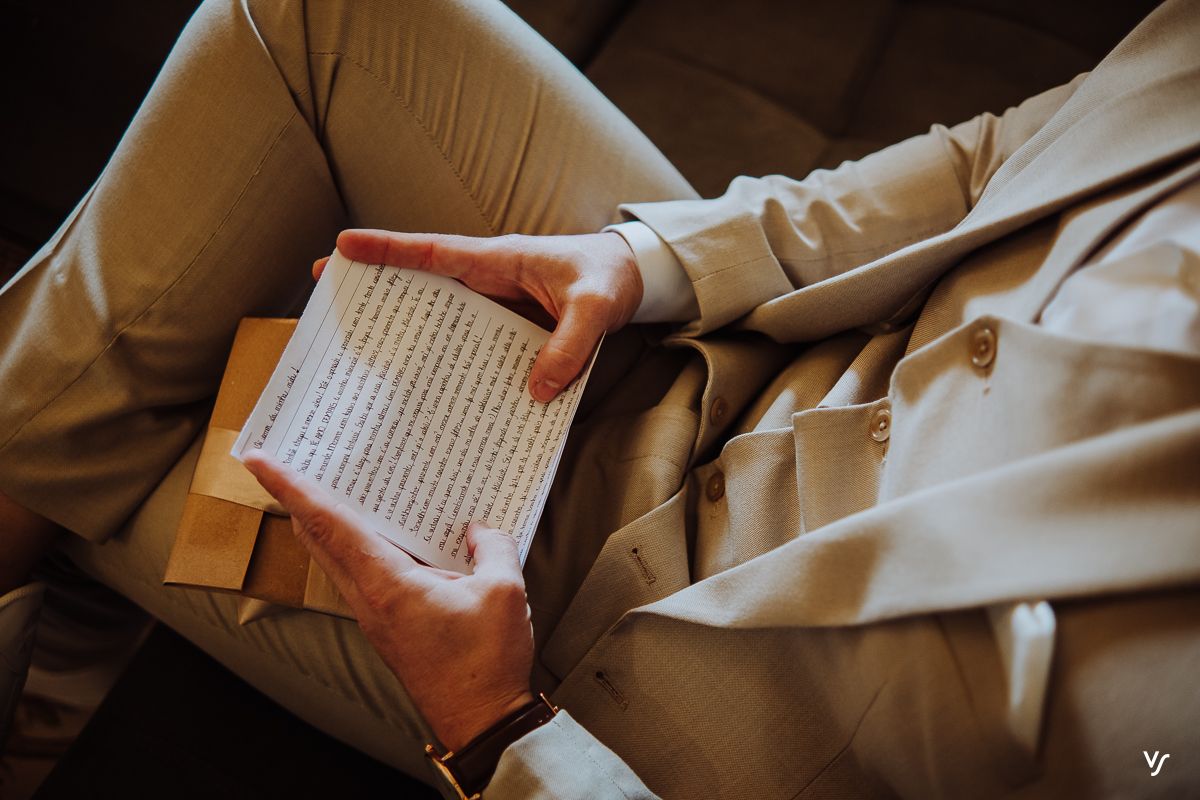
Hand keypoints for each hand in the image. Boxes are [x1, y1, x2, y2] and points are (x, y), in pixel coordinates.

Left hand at [243, 452, 535, 751]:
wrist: (483, 722)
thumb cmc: (487, 662)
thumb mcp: (505, 592)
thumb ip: (493, 547)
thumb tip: (478, 530)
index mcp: (388, 584)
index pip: (329, 525)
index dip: (292, 489)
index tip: (260, 461)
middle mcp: (370, 600)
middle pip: (317, 540)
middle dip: (294, 499)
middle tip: (282, 463)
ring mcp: (375, 617)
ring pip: (332, 559)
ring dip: (320, 523)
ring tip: (322, 490)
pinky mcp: (387, 629)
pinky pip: (358, 576)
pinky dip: (351, 546)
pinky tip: (375, 537)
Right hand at [315, 229, 640, 401]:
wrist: (634, 280)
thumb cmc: (611, 279)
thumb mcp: (596, 307)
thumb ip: (570, 346)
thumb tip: (534, 391)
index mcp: (499, 261)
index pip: (434, 252)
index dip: (389, 251)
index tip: (342, 248)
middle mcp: (488, 280)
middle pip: (420, 281)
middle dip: (375, 286)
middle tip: (325, 294)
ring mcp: (495, 303)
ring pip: (439, 313)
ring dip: (404, 325)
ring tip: (360, 350)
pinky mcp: (506, 326)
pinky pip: (468, 340)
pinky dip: (447, 356)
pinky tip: (432, 387)